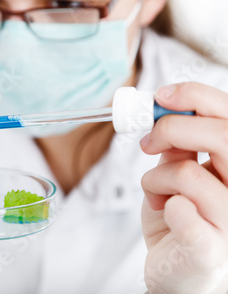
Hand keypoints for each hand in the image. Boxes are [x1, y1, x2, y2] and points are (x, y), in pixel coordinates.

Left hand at [140, 82, 227, 293]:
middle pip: (222, 136)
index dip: (196, 96)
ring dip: (155, 178)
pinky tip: (163, 210)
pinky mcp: (209, 250)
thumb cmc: (181, 220)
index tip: (162, 95)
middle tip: (148, 143)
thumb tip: (162, 111)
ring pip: (188, 174)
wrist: (179, 272)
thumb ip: (177, 146)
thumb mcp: (177, 174)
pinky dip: (163, 203)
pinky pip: (185, 213)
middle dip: (172, 129)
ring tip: (153, 192)